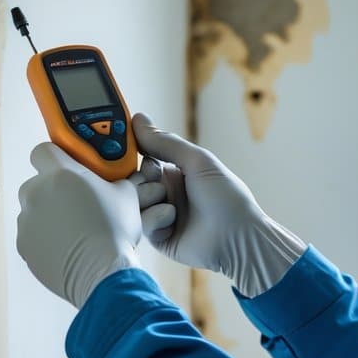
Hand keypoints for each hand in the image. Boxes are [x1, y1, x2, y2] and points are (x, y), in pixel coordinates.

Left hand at [17, 142, 141, 308]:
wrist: (101, 272)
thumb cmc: (115, 229)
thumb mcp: (126, 195)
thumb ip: (113, 180)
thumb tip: (115, 182)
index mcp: (60, 173)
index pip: (43, 151)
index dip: (55, 157)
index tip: (68, 167)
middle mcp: (36, 192)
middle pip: (37, 183)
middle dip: (53, 190)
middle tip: (77, 203)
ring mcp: (26, 220)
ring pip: (34, 210)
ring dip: (49, 216)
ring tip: (75, 232)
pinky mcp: (23, 245)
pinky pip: (32, 235)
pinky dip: (45, 239)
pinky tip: (68, 248)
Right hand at [128, 114, 304, 296]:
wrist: (236, 237)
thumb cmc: (226, 197)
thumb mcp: (197, 161)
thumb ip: (166, 142)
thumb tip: (138, 119)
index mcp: (176, 171)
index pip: (144, 157)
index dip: (134, 153)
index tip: (121, 148)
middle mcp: (168, 191)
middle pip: (135, 179)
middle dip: (141, 179)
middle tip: (154, 180)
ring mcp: (162, 214)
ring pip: (134, 201)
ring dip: (149, 199)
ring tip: (169, 204)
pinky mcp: (159, 236)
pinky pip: (141, 223)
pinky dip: (154, 219)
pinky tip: (172, 221)